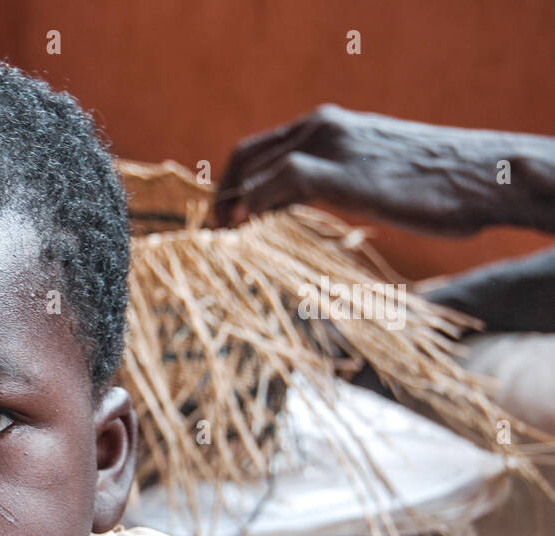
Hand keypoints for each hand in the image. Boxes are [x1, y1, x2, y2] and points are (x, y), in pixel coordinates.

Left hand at [211, 104, 552, 234]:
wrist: (487, 175)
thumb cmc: (438, 185)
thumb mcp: (373, 175)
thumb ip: (331, 184)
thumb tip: (294, 216)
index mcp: (326, 124)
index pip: (255, 150)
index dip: (230, 187)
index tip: (220, 222)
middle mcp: (320, 126)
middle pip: (244, 159)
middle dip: (221, 200)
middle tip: (212, 239)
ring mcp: (328, 145)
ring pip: (255, 174)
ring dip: (233, 212)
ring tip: (224, 247)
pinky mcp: (339, 172)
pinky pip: (276, 186)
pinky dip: (255, 211)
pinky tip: (251, 237)